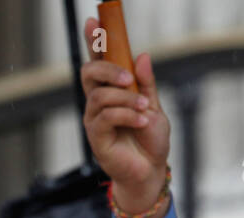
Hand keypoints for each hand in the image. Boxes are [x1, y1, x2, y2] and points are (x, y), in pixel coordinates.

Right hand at [81, 17, 170, 217]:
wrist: (151, 171)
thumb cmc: (150, 140)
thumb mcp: (153, 106)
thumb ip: (146, 83)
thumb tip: (141, 56)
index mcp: (111, 92)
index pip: (99, 62)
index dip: (94, 42)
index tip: (93, 21)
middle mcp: (98, 103)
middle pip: (89, 73)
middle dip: (108, 69)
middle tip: (129, 79)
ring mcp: (94, 120)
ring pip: (100, 95)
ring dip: (126, 99)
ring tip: (144, 109)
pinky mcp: (96, 137)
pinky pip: (106, 117)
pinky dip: (126, 115)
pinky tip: (141, 121)